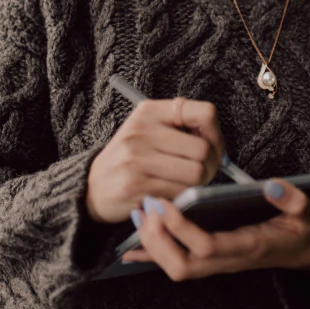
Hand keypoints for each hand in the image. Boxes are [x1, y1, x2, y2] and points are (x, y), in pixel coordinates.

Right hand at [85, 97, 225, 224]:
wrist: (92, 187)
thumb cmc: (129, 158)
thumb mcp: (147, 130)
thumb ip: (180, 127)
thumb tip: (218, 144)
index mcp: (150, 112)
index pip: (203, 113)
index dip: (217, 133)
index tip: (214, 147)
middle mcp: (142, 131)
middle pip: (203, 149)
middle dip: (211, 165)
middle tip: (203, 172)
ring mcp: (137, 159)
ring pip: (195, 174)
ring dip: (198, 184)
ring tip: (186, 184)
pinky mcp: (135, 185)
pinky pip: (179, 193)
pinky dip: (182, 197)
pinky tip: (170, 194)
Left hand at [122, 178, 309, 279]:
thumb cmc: (308, 229)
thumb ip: (293, 200)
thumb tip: (272, 185)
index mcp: (251, 247)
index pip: (207, 246)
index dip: (181, 228)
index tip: (163, 204)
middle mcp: (231, 261)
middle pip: (183, 266)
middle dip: (157, 240)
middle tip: (144, 207)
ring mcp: (221, 264)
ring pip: (176, 268)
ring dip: (153, 245)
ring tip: (138, 213)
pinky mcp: (214, 260)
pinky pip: (179, 264)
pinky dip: (154, 256)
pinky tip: (132, 247)